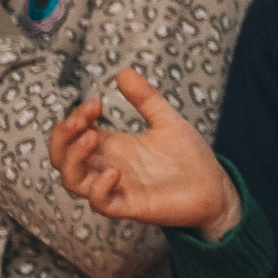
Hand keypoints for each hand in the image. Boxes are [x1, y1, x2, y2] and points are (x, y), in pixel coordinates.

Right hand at [49, 68, 240, 241]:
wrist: (216, 187)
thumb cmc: (189, 157)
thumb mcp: (167, 121)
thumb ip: (145, 98)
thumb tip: (123, 71)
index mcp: (111, 147)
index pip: (72, 135)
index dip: (73, 119)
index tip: (96, 105)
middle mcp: (107, 167)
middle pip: (61, 158)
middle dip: (62, 137)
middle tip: (82, 120)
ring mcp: (116, 188)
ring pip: (73, 181)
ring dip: (74, 159)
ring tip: (91, 137)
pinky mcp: (130, 207)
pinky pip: (101, 204)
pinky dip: (99, 189)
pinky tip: (115, 171)